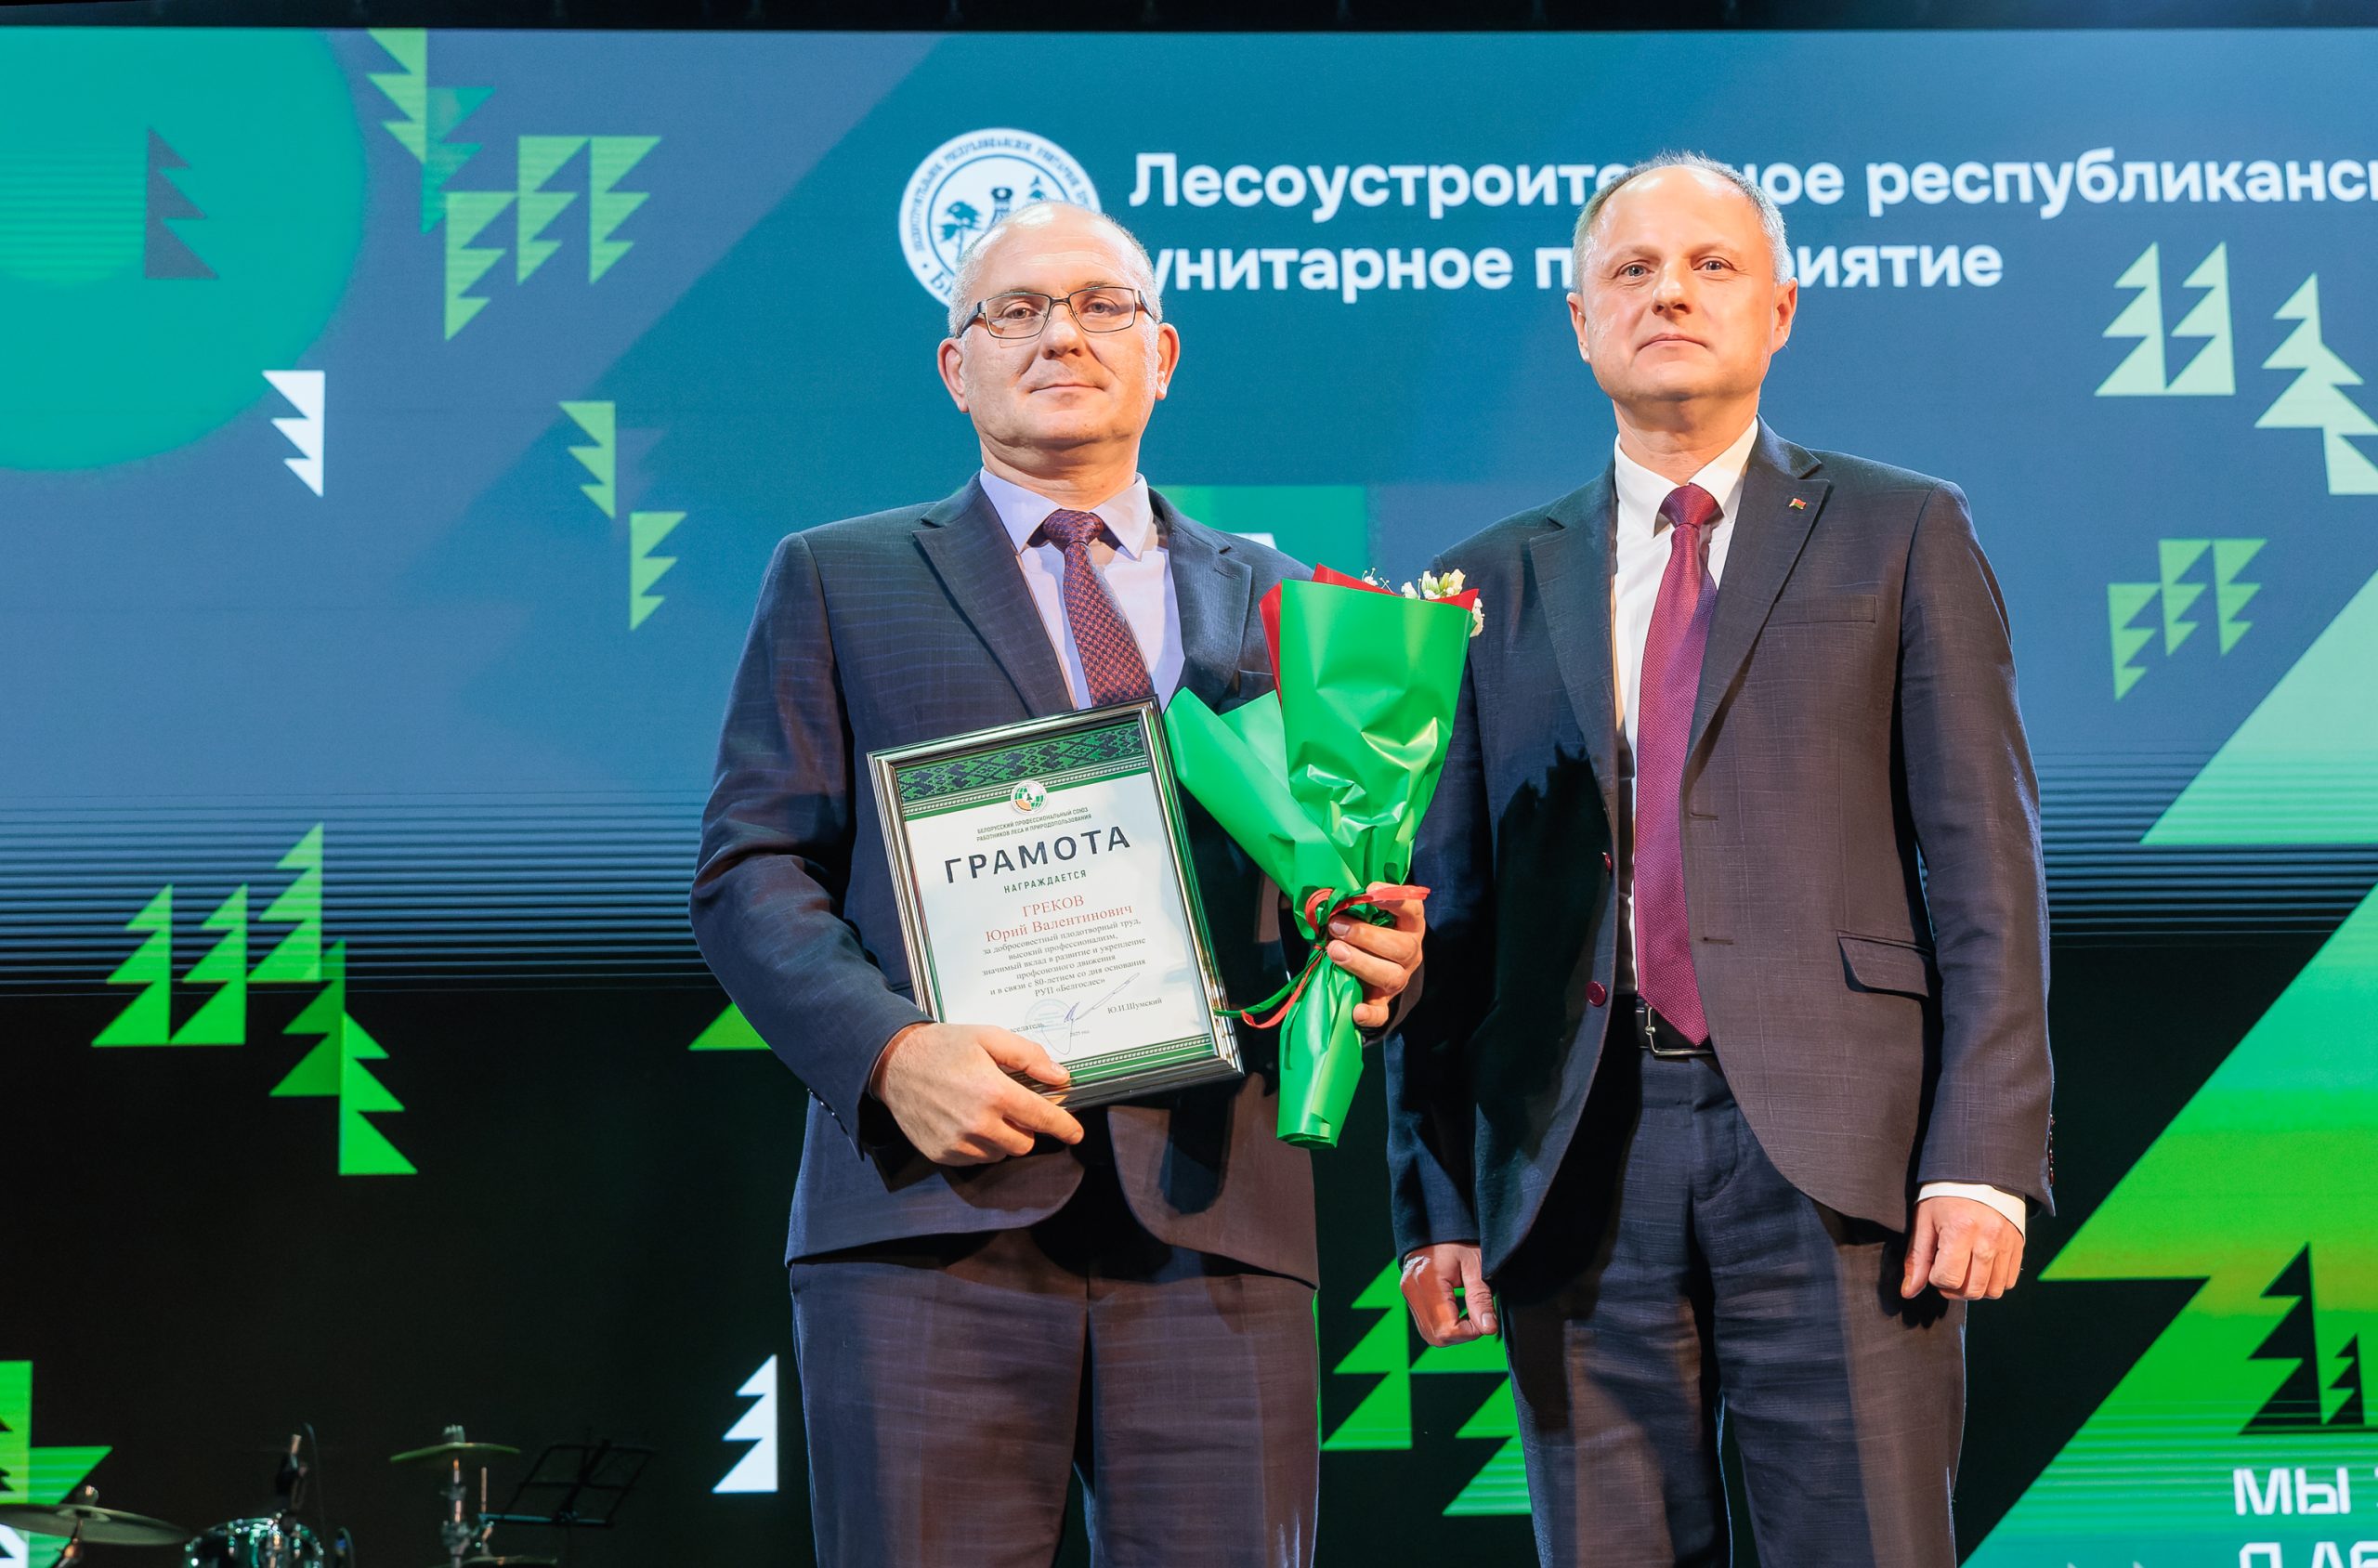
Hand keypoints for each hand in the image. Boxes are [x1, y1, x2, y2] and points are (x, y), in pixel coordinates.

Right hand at [868, 1022, 1083, 1165]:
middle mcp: (978, 1123)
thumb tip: (1061, 1077)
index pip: (1041, 1118)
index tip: (1076, 1133)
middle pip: (1024, 1143)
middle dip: (1027, 1128)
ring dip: (1003, 1137)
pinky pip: (976, 1159)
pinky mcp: (942, 1154)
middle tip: (1013, 1106)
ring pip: (1001, 1153)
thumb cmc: (944, 1046)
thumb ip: (1029, 1056)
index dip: (1064, 1127)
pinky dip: (981, 1146)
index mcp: (994, 1092)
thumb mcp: (989, 1037)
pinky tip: (967, 1121)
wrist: (894, 1063)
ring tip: (986, 1110)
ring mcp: (958, 1142)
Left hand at [1330, 883, 1426, 1029]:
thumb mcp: (1364, 916)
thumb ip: (1353, 907)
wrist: (1371, 968)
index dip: (1394, 899)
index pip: (1412, 910)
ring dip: (1361, 963)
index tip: (1370, 891)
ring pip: (1391, 976)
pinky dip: (1369, 1014)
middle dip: (1366, 936)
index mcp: (1409, 926)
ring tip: (1334, 951)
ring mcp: (1398, 978)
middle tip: (1336, 926)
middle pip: (1400, 947)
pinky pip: (1381, 1013)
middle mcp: (1409, 952)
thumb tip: (1326, 898)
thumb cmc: (1365, 932)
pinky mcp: (1383, 1002)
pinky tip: (1355, 1010)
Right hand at [1400, 1242, 1495, 1344]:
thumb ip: (1481, 1298)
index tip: (1484, 1317)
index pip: (1447, 1328)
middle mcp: (1413, 1291)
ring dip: (1453, 1332)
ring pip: (1431, 1335)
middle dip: (1462, 1334)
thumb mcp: (1475, 1265)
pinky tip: (1455, 1311)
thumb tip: (1488, 1328)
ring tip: (1467, 1312)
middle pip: (1437, 1336)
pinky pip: (1427, 1326)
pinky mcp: (1410, 1299)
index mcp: (1427, 1281)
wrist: (1435, 1226)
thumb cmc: (1458, 1241)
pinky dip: (1444, 1326)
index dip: (1470, 1331)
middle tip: (1477, 1315)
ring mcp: (1408, 1296)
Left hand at [1900, 1195, 2024, 1300]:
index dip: (1935, 1279)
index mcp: (1960, 1231)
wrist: (1977, 1173)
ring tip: (1963, 1272)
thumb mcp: (1924, 1221)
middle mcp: (1988, 1239)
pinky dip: (1993, 1282)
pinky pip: (2009, 1281)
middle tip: (1946, 1274)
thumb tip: (1909, 1292)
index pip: (1949, 1279)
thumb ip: (1917, 1259)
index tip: (1932, 1266)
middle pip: (1973, 1290)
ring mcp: (2006, 1243)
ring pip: (1993, 1291)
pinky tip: (1980, 1268)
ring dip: (1975, 1289)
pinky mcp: (2018, 1245)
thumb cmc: (1945, 1196)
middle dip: (1954, 1289)